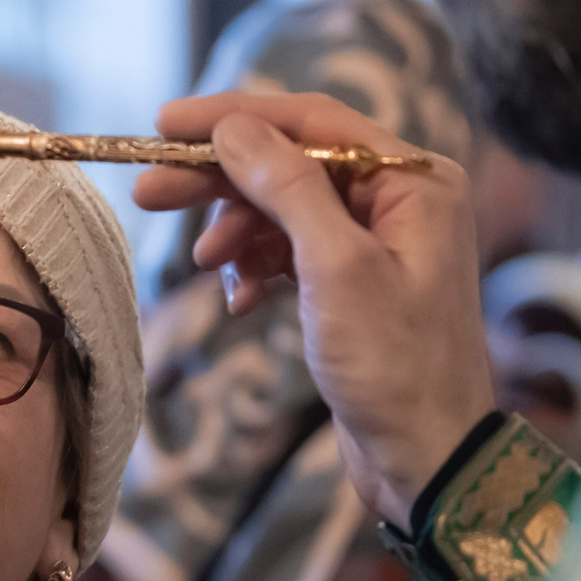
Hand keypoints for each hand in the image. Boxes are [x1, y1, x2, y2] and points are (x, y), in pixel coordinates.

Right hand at [135, 93, 496, 527]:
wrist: (428, 462)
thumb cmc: (396, 368)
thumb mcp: (335, 268)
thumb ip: (286, 186)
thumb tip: (234, 127)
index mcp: (416, 180)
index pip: (312, 121)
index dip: (233, 118)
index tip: (164, 124)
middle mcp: (403, 199)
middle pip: (292, 162)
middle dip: (221, 178)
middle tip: (152, 191)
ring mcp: (380, 242)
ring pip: (286, 208)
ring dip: (237, 230)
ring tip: (202, 262)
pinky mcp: (358, 283)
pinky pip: (293, 252)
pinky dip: (258, 268)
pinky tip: (238, 300)